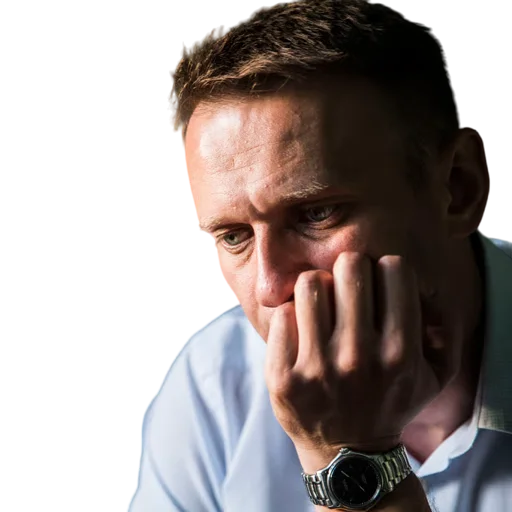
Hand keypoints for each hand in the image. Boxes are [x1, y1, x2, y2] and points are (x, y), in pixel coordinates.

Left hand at [264, 252, 458, 467]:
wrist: (349, 455)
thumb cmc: (389, 404)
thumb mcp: (431, 378)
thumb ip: (441, 335)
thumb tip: (427, 292)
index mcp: (400, 351)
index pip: (393, 268)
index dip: (386, 269)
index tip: (378, 284)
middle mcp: (359, 356)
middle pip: (349, 266)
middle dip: (349, 270)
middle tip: (345, 288)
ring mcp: (318, 367)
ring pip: (310, 283)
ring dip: (316, 288)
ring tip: (320, 306)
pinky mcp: (283, 377)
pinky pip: (282, 313)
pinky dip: (290, 315)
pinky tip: (299, 330)